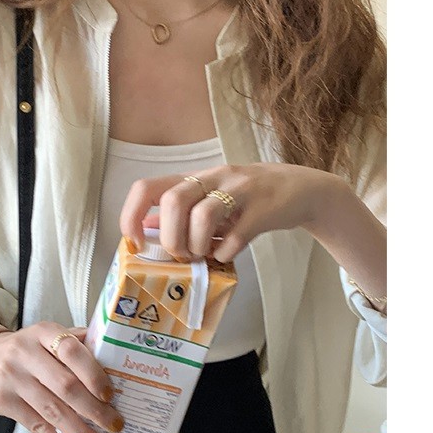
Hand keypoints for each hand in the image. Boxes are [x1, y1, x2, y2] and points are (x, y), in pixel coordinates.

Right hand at [0, 322, 123, 432]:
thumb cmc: (30, 349)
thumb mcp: (50, 337)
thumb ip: (78, 344)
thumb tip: (116, 362)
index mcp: (44, 332)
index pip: (71, 351)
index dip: (93, 374)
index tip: (110, 395)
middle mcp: (25, 353)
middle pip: (65, 386)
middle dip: (94, 410)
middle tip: (115, 425)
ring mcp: (12, 378)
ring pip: (52, 410)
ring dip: (80, 432)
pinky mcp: (3, 401)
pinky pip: (35, 426)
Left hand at [119, 162, 343, 262]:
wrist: (300, 189)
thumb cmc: (246, 199)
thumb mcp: (208, 200)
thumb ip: (178, 214)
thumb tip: (144, 228)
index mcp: (193, 178)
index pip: (147, 187)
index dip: (132, 215)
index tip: (136, 242)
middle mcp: (213, 177)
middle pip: (174, 200)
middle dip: (171, 236)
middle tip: (181, 254)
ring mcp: (239, 190)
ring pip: (203, 215)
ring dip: (196, 244)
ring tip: (203, 255)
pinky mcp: (263, 209)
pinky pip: (235, 236)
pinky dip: (225, 253)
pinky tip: (227, 254)